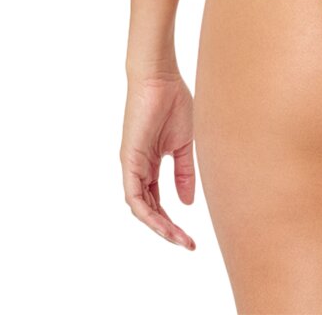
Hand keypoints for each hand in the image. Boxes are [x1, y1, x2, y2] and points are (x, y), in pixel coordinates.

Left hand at [120, 70, 196, 249]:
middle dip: (168, 230)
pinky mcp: (129, 160)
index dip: (173, 221)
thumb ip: (184, 172)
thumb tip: (186, 203)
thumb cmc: (172, 103)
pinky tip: (163, 222)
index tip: (191, 237)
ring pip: (140, 208)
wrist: (160, 79)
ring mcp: (132, 166)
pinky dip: (147, 212)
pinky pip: (134, 195)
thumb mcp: (184, 144)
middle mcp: (137, 169)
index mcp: (149, 165)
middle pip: (149, 210)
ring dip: (159, 226)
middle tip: (187, 243)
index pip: (157, 202)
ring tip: (178, 238)